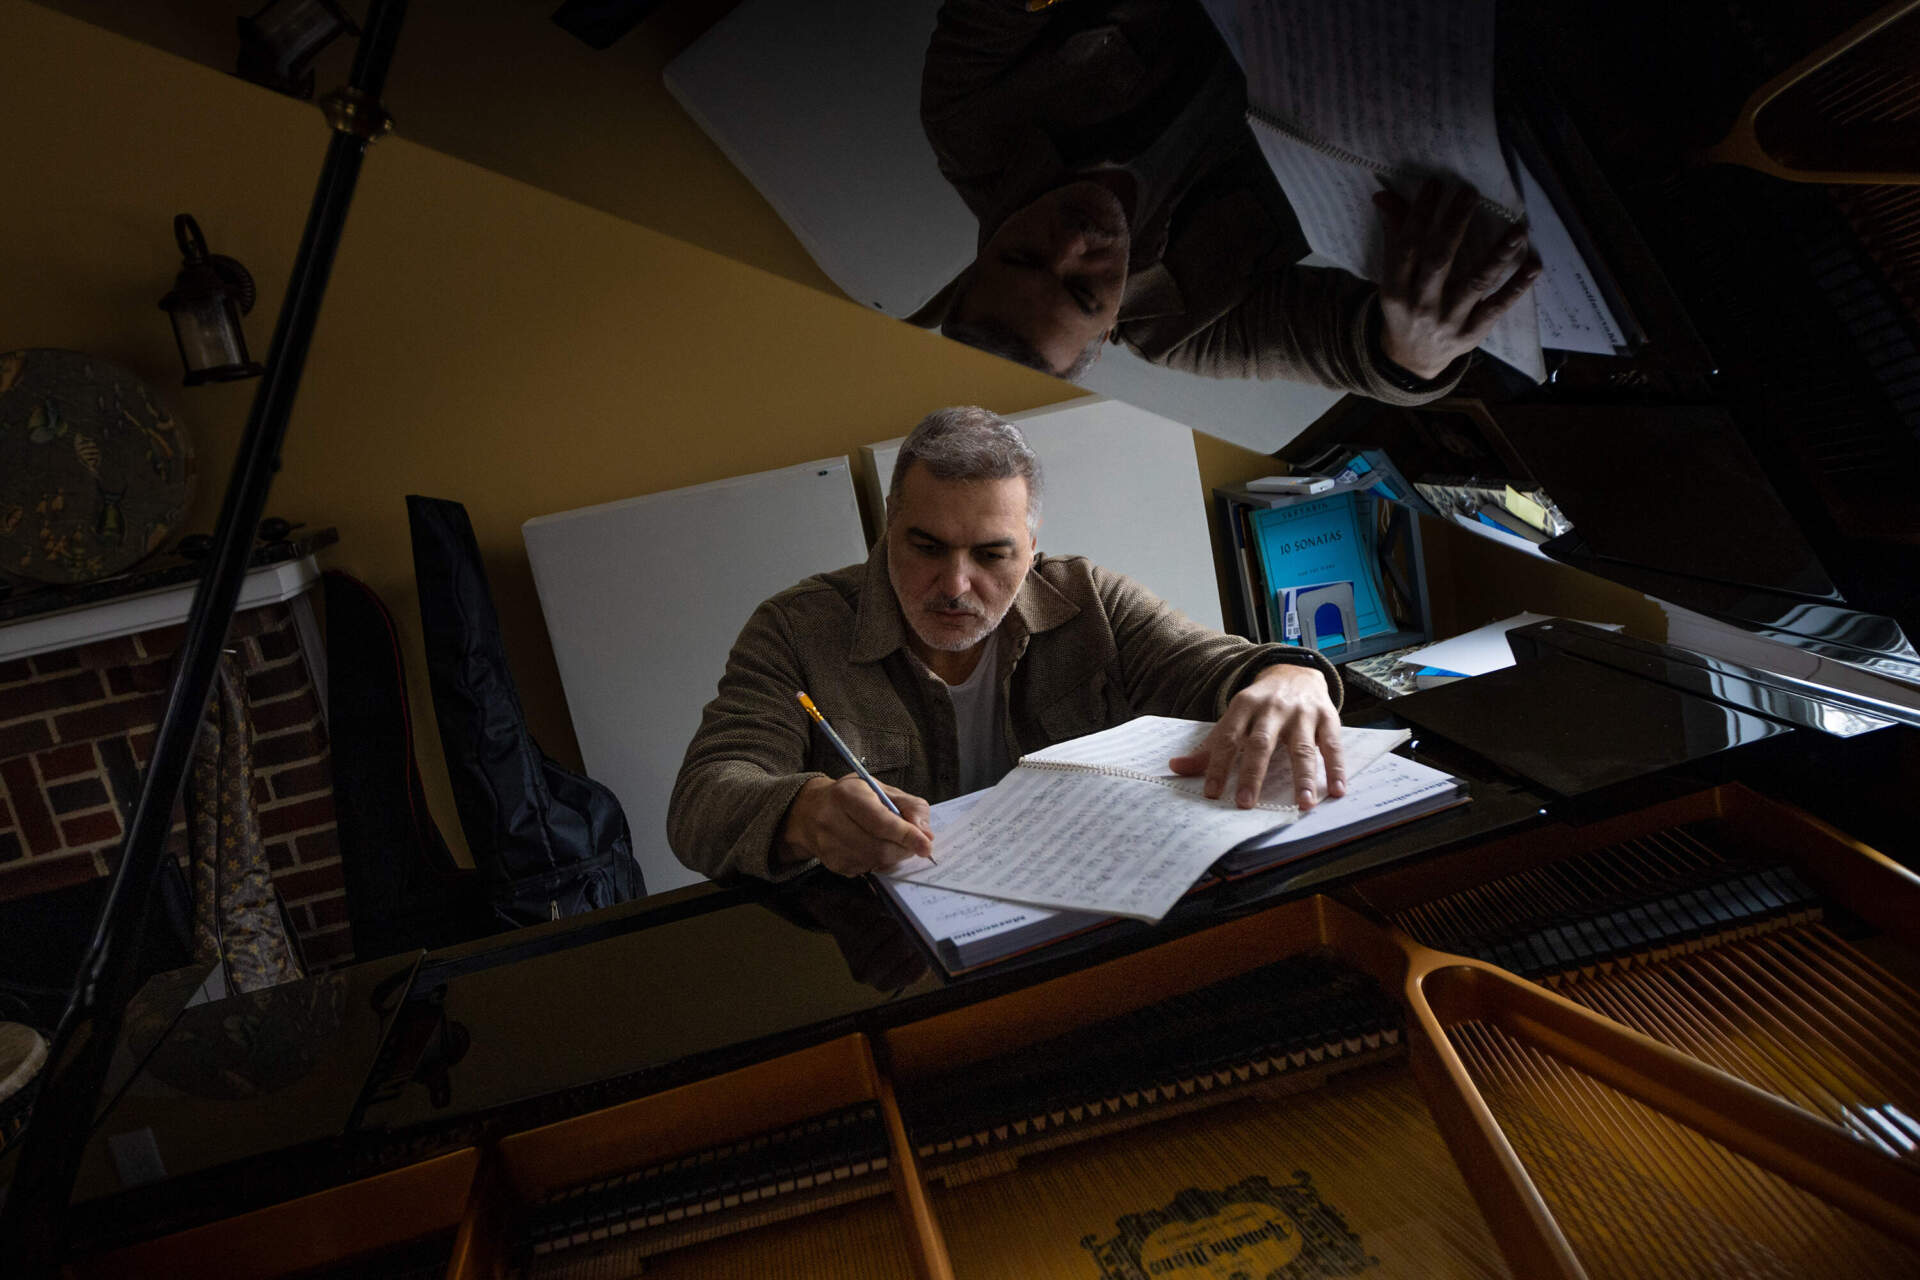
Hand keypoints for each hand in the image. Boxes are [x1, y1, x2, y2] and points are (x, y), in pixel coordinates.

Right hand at [777, 775, 933, 874]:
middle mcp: (832, 821)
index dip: (906, 835)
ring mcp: (829, 846)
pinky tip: (875, 848)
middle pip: (879, 848)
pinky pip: (867, 870)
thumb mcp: (881, 788)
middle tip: (915, 844)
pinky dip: (880, 863)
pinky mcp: (832, 864)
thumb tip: (926, 834)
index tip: (926, 845)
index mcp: (846, 795)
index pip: (880, 821)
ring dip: (894, 857)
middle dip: (904, 849)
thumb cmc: (852, 796)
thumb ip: (908, 806)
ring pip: (875, 862)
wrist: (810, 811)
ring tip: (894, 843)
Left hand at [1169, 665, 1345, 810]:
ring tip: (1303, 804)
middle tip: (1247, 803)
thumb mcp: (1235, 718)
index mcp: (1244, 706)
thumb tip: (1176, 767)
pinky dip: (1337, 768)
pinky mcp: (1327, 717)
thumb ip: (1210, 746)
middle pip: (1261, 743)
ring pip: (1301, 747)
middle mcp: (1272, 708)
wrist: (1296, 670)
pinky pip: (1332, 745)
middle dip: (1253, 774)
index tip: (1213, 793)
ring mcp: (1302, 713)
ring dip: (1303, 777)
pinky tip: (1337, 790)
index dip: (1218, 766)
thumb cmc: (1261, 703)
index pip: (1227, 739)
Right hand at [1372, 179, 1542, 379]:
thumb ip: (1394, 236)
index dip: (1420, 214)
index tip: (1436, 185)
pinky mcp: (1472, 333)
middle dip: (1455, 224)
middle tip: (1470, 193)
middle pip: (1439, 259)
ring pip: (1475, 282)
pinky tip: (1533, 266)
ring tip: (1518, 230)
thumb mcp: (1393, 278)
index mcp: (1396, 288)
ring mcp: (1448, 320)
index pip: (1408, 246)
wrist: (1410, 361)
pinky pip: (1497, 307)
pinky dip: (1516, 288)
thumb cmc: (1404, 309)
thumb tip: (1384, 196)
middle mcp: (1421, 304)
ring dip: (1498, 255)